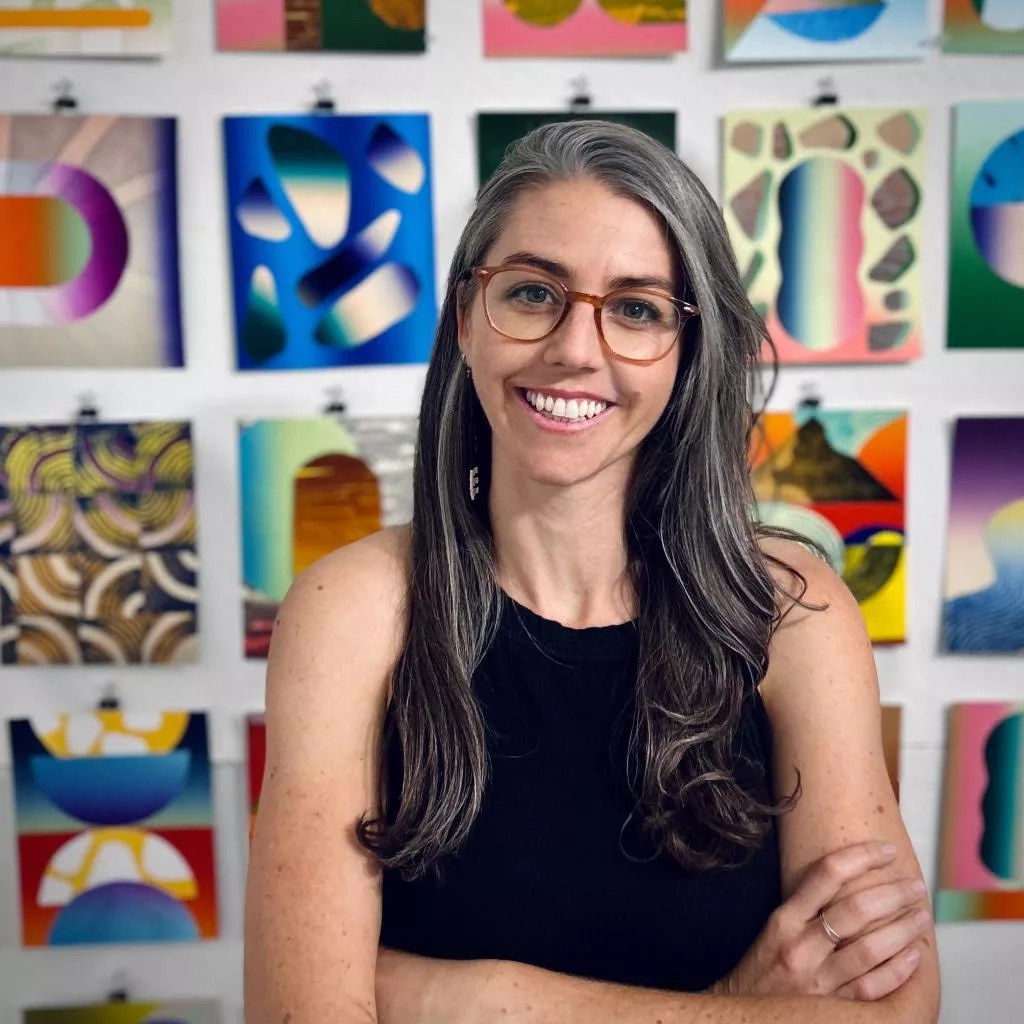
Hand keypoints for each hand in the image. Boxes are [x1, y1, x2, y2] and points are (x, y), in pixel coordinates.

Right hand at [711, 841, 930, 1001]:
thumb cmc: (763, 969)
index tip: (886, 851)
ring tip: (921, 916)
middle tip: (916, 886)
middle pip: (855, 910)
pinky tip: (914, 957)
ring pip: (870, 949)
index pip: (826, 874)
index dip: (862, 857)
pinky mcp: (834, 1009)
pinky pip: (873, 987)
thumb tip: (854, 883)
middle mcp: (801, 946)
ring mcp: (819, 981)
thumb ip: (807, 909)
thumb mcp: (775, 930)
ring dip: (903, 929)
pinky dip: (897, 971)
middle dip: (893, 894)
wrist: (744, 1019)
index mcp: (785, 920)